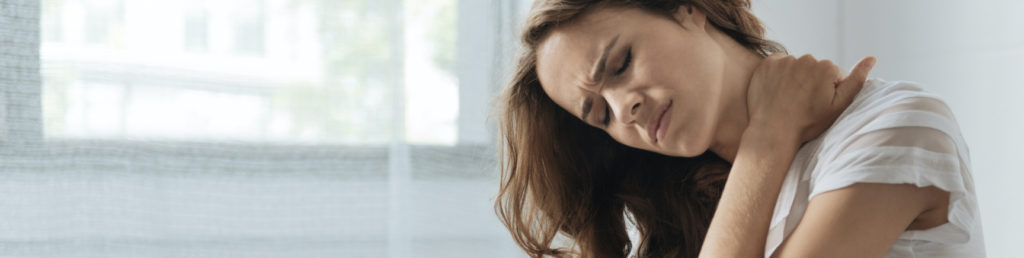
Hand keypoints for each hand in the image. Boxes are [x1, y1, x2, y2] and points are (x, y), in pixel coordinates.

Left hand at [746, 54, 876, 143]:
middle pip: (814, 68)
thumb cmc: (808, 123)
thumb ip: (856, 81)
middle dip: (812, 82)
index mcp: (827, 67)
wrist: (773, 132)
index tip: (817, 105)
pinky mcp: (767, 64)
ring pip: (796, 67)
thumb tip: (872, 58)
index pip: (833, 74)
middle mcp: (806, 59)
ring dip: (794, 78)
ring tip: (789, 99)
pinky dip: (778, 75)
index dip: (827, 91)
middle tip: (803, 104)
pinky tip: (777, 91)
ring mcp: (785, 61)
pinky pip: (778, 65)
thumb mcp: (838, 106)